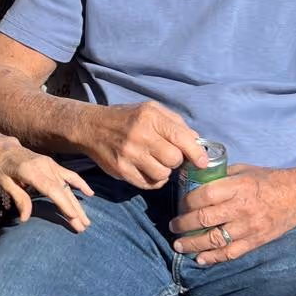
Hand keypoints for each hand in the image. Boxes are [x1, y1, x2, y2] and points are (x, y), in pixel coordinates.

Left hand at [0, 138, 94, 231]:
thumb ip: (18, 198)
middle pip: (63, 190)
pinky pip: (69, 175)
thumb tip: (25, 219)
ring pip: (68, 186)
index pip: (51, 189)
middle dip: (74, 209)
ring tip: (86, 220)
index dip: (63, 203)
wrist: (2, 148)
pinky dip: (80, 183)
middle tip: (83, 227)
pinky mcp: (52, 164)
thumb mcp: (3, 182)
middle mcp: (44, 166)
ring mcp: (50, 164)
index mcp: (30, 171)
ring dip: (78, 203)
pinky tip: (90, 193)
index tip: (73, 217)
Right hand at [82, 101, 204, 188]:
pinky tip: (148, 170)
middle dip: (176, 161)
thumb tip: (197, 142)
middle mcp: (139, 136)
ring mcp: (129, 155)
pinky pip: (148, 185)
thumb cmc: (128, 118)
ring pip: (162, 175)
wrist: (93, 127)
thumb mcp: (151, 110)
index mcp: (150, 117)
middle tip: (169, 156)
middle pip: (174, 160)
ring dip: (164, 172)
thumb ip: (175, 123)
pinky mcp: (121, 171)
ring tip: (156, 162)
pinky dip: (153, 181)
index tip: (202, 162)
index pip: (181, 138)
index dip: (196, 153)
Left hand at [170, 165, 295, 261]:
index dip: (187, 202)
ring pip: (215, 240)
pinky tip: (200, 259)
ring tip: (179, 245)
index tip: (180, 205)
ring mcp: (250, 227)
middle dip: (184, 225)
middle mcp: (242, 208)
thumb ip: (221, 176)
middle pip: (205, 219)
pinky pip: (231, 253)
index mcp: (238, 186)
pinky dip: (213, 258)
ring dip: (193, 244)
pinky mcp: (256, 241)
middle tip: (173, 226)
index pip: (204, 195)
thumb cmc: (269, 179)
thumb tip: (195, 178)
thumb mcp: (244, 170)